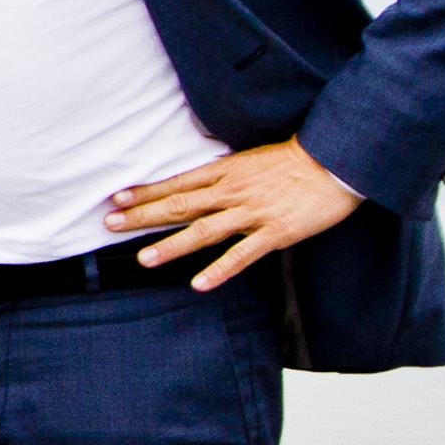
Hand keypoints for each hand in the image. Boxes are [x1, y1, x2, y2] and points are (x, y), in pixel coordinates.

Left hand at [108, 136, 364, 289]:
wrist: (334, 163)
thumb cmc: (291, 162)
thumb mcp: (248, 160)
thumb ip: (220, 174)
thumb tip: (192, 183)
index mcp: (225, 171)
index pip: (177, 183)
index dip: (146, 192)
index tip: (116, 199)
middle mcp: (232, 191)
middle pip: (180, 205)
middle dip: (144, 216)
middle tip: (110, 225)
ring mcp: (252, 213)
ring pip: (204, 231)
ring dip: (172, 246)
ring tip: (144, 259)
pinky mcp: (274, 233)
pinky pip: (243, 255)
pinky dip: (220, 270)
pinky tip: (199, 284)